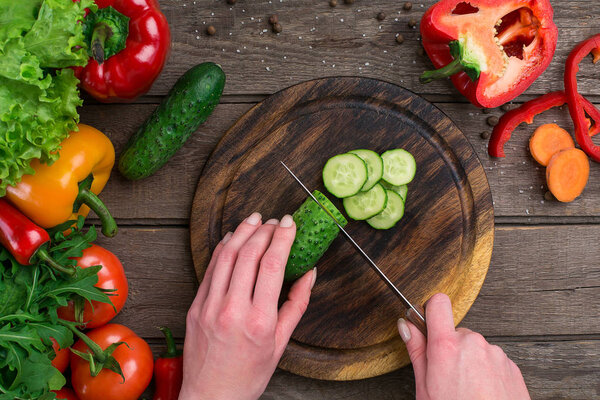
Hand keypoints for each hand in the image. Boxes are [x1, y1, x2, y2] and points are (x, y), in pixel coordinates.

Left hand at [180, 212, 315, 399]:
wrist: (211, 396)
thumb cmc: (248, 375)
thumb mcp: (281, 343)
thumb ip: (296, 305)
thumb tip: (309, 274)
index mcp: (258, 321)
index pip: (272, 265)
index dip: (282, 238)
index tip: (290, 224)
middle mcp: (232, 310)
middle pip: (249, 255)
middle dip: (264, 230)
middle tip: (275, 221)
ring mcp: (209, 307)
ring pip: (226, 256)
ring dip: (242, 232)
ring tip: (254, 220)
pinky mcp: (195, 306)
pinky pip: (210, 269)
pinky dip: (222, 249)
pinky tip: (233, 239)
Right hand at [398, 293, 529, 399]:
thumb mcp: (425, 388)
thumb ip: (417, 351)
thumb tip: (407, 327)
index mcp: (447, 346)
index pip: (438, 303)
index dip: (430, 311)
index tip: (428, 323)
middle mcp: (473, 343)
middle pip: (456, 332)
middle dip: (450, 348)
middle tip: (446, 377)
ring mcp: (495, 354)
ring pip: (475, 347)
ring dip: (469, 361)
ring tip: (466, 389)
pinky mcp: (511, 366)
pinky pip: (492, 360)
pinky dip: (486, 372)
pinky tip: (482, 392)